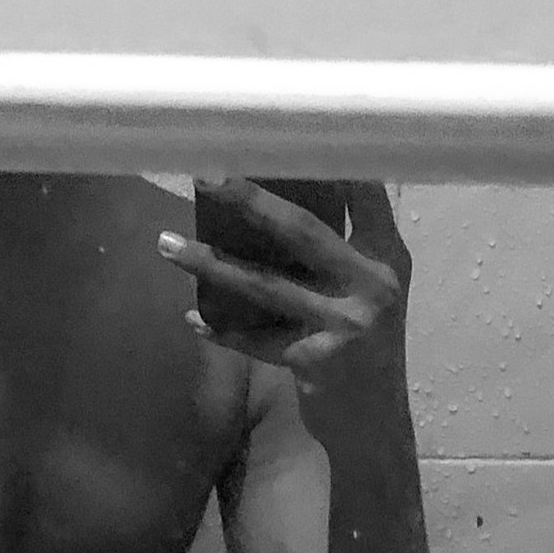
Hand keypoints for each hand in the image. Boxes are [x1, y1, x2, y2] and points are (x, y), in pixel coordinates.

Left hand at [158, 178, 411, 415]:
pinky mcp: (314, 363)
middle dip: (249, 200)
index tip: (279, 129)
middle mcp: (372, 284)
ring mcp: (344, 325)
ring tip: (165, 243)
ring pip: (266, 286)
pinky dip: (221, 329)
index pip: (361, 191)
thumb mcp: (372, 289)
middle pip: (302, 231)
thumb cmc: (368, 345)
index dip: (324, 159)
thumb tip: (277, 194)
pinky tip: (192, 318)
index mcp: (388, 255)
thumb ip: (343, 246)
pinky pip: (255, 340)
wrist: (375, 423)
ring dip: (210, 264)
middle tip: (205, 172)